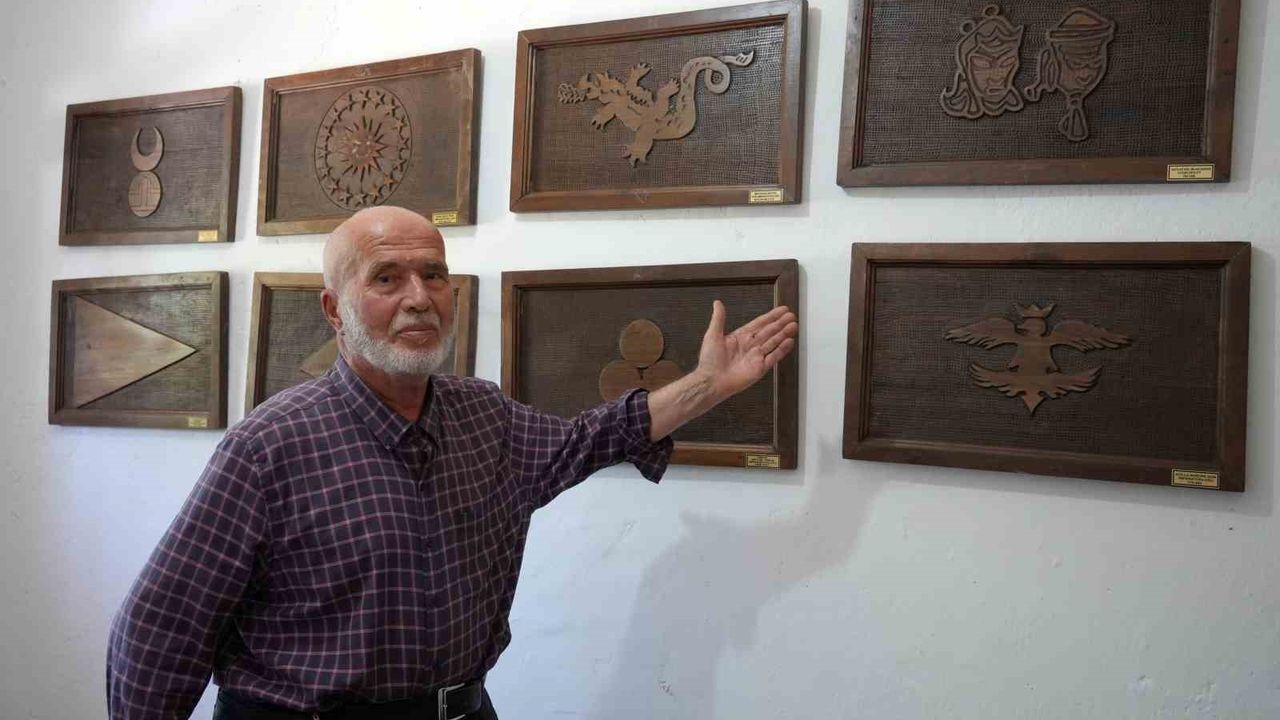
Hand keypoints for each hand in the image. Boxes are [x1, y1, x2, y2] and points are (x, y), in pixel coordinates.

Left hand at [646, 301, 797, 440]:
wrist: (712, 381)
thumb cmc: (709, 361)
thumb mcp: (713, 335)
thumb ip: (719, 319)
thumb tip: (717, 303)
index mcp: (740, 337)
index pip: (759, 323)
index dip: (770, 316)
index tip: (781, 310)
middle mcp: (750, 346)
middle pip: (769, 331)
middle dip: (781, 323)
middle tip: (791, 316)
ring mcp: (756, 357)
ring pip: (773, 342)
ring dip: (784, 334)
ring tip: (794, 325)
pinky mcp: (760, 368)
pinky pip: (774, 357)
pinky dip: (782, 349)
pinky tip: (789, 342)